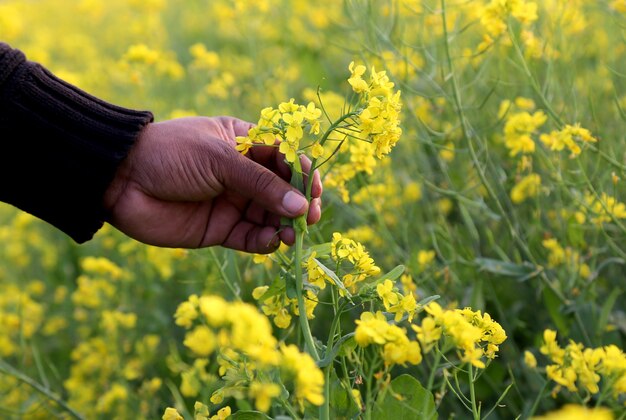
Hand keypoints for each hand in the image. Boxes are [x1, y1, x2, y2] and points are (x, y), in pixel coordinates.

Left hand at [103, 116, 321, 252]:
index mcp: (245, 144)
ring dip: (285, 227)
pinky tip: (271, 243)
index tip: (317, 190)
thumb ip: (261, 183)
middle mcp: (243, 174)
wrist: (120, 180)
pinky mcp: (220, 230)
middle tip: (311, 219)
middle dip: (300, 205)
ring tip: (291, 235)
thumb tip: (301, 207)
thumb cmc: (172, 154)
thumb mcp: (220, 159)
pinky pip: (251, 239)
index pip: (286, 158)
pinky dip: (264, 243)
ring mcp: (233, 202)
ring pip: (271, 217)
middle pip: (284, 191)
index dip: (304, 174)